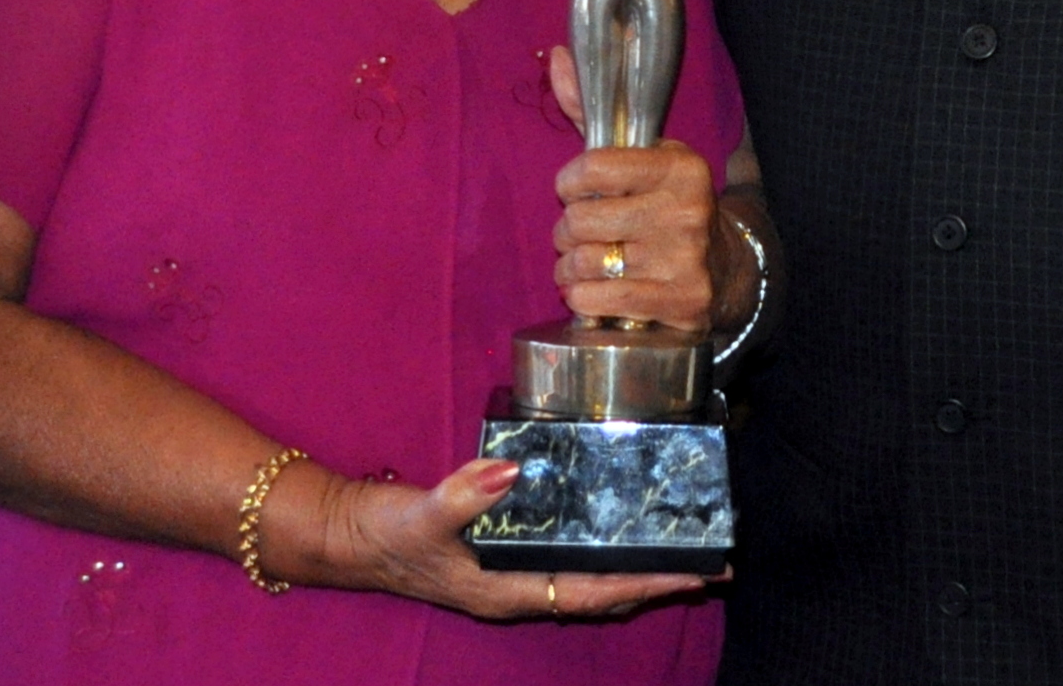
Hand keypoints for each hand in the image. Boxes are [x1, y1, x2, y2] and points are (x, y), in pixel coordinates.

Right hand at [271, 454, 707, 615]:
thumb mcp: (424, 512)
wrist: (349, 536)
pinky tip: (621, 525)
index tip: (692, 575)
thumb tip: (514, 470)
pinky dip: (604, 546)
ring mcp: (514, 571)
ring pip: (591, 576)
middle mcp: (520, 588)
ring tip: (684, 549)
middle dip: (657, 580)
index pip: (592, 592)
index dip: (643, 584)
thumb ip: (464, 494)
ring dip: (636, 566)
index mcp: (508, 590)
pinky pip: (571, 555)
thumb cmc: (387, 531)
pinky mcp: (507, 548)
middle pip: (604, 591)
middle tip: (713, 563)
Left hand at [548, 48, 738, 334]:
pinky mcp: (681, 303)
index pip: (589, 168)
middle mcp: (686, 209)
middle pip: (579, 220)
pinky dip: (582, 298)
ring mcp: (685, 260)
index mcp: (678, 165)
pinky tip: (592, 291)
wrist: (724, 266)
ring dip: (571, 268)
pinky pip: (598, 300)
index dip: (569, 182)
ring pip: (584, 263)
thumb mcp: (639, 155)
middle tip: (580, 233)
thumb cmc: (664, 203)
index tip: (577, 189)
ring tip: (585, 263)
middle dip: (566, 230)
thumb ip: (592, 110)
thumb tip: (556, 56)